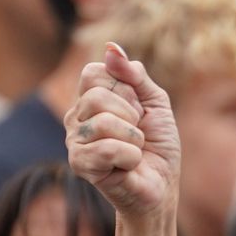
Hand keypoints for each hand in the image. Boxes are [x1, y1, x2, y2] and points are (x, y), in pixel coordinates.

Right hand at [64, 43, 180, 219]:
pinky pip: (109, 148)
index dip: (126, 89)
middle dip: (131, 115)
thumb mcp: (156, 104)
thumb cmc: (158, 147)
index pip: (94, 72)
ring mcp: (73, 140)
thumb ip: (135, 76)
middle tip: (137, 134)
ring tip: (133, 151)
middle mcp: (75, 117)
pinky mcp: (80, 163)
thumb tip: (111, 48)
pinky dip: (131, 157)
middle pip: (97, 95)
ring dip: (133, 138)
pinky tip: (128, 166)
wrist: (161, 186)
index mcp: (90, 99)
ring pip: (104, 121)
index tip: (138, 110)